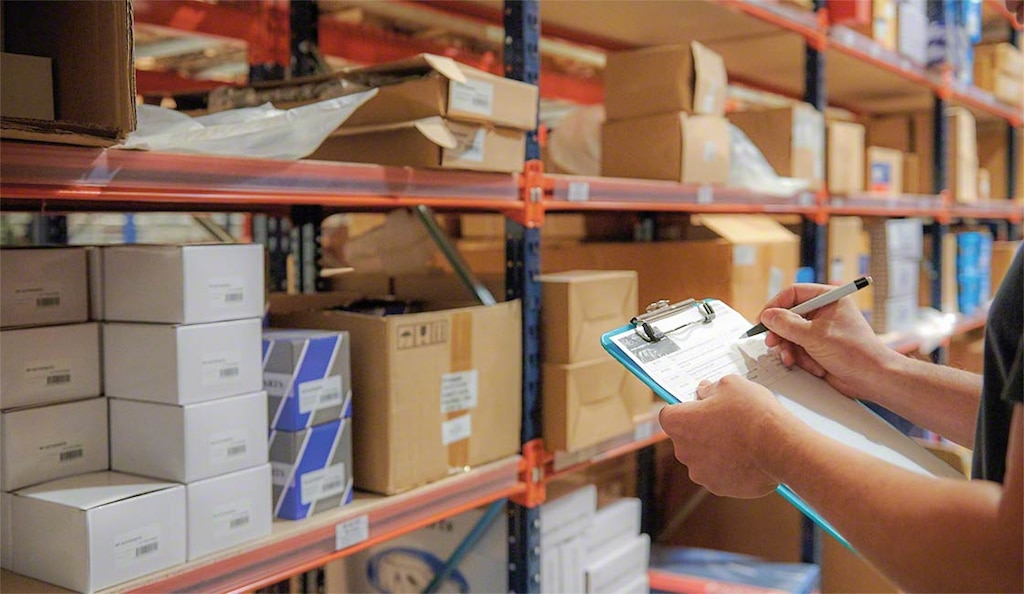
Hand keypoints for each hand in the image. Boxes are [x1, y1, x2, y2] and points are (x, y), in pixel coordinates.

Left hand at [658, 375, 785, 497]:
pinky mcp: (718, 487)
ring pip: (703, 457)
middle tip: (726, 421)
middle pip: (687, 437)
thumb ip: (711, 388)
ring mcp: (700, 472)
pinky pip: (719, 474)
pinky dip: (729, 467)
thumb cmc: (752, 413)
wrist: (779, 447)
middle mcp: (683, 451)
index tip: (701, 406)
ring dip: (716, 450)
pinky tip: (748, 457)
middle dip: (702, 430)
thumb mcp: (731, 384)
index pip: (670, 415)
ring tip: (741, 440)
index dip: (686, 409)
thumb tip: (704, 391)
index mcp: (679, 423)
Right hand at [759, 283, 895, 401]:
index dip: (775, 305)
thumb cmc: (854, 352)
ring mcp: (820, 331)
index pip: (794, 294)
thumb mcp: (815, 336)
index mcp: (829, 299)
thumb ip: (787, 324)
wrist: (872, 378)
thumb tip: (767, 316)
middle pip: (789, 316)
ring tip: (791, 358)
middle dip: (780, 332)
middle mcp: (824, 312)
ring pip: (790, 335)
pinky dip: (798, 358)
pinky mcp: (818, 348)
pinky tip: (807, 365)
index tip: (763, 318)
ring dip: (789, 348)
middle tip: (772, 342)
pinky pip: (797, 349)